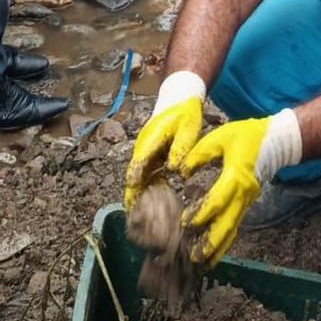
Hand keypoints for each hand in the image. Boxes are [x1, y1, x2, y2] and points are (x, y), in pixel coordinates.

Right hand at [124, 72, 205, 209]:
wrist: (178, 98)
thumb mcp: (188, 127)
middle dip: (131, 198)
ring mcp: (146, 153)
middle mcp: (143, 149)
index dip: (135, 185)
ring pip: (138, 179)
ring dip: (137, 198)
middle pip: (133, 176)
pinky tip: (151, 209)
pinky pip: (146, 177)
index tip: (133, 204)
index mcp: (150, 140)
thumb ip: (181, 147)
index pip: (138, 164)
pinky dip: (146, 192)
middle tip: (132, 222)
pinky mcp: (151, 157)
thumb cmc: (185, 112)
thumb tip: (174, 169)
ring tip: (138, 222)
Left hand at [180, 110, 301, 265]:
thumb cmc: (245, 136)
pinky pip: (236, 224)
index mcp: (236, 176)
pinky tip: (215, 250)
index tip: (185, 223)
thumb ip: (200, 154)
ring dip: (219, 247)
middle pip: (228, 224)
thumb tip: (181, 172)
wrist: (275, 141)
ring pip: (233, 229)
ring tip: (204, 263)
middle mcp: (244, 194)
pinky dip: (226, 239)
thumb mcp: (220, 137)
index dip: (201, 214)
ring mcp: (247, 201)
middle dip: (211, 243)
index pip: (217, 201)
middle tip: (195, 258)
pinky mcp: (247, 203)